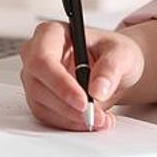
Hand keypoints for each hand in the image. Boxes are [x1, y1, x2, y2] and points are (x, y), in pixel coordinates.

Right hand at [18, 21, 144, 130]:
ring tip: (101, 119)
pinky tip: (91, 121)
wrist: (114, 67)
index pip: (43, 60)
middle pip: (38, 85)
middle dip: (69, 107)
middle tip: (96, 116)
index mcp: (51, 33)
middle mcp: (36, 54)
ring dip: (72, 119)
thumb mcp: (122, 53)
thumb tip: (97, 89)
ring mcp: (35, 78)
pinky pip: (48, 117)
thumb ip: (111, 68)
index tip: (84, 101)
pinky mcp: (40, 98)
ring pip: (42, 105)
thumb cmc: (112, 52)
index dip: (61, 84)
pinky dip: (70, 123)